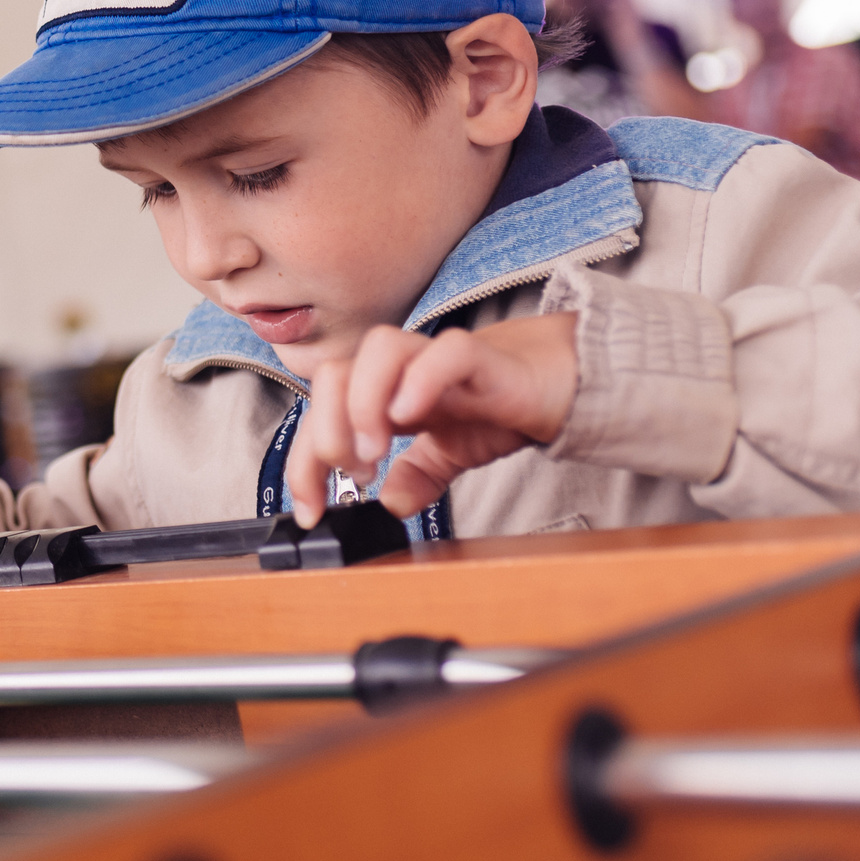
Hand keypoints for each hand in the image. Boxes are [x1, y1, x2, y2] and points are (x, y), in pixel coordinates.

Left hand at [287, 314, 578, 526]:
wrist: (556, 379)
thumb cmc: (496, 405)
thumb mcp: (448, 454)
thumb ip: (417, 476)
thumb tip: (391, 504)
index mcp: (384, 395)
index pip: (320, 415)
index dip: (303, 463)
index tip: (308, 510)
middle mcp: (401, 371)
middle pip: (332, 374)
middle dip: (326, 429)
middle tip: (353, 471)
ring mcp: (436, 359)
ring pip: (377, 349)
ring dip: (363, 402)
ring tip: (375, 451)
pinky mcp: (481, 358)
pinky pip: (444, 352)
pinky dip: (420, 380)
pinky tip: (411, 415)